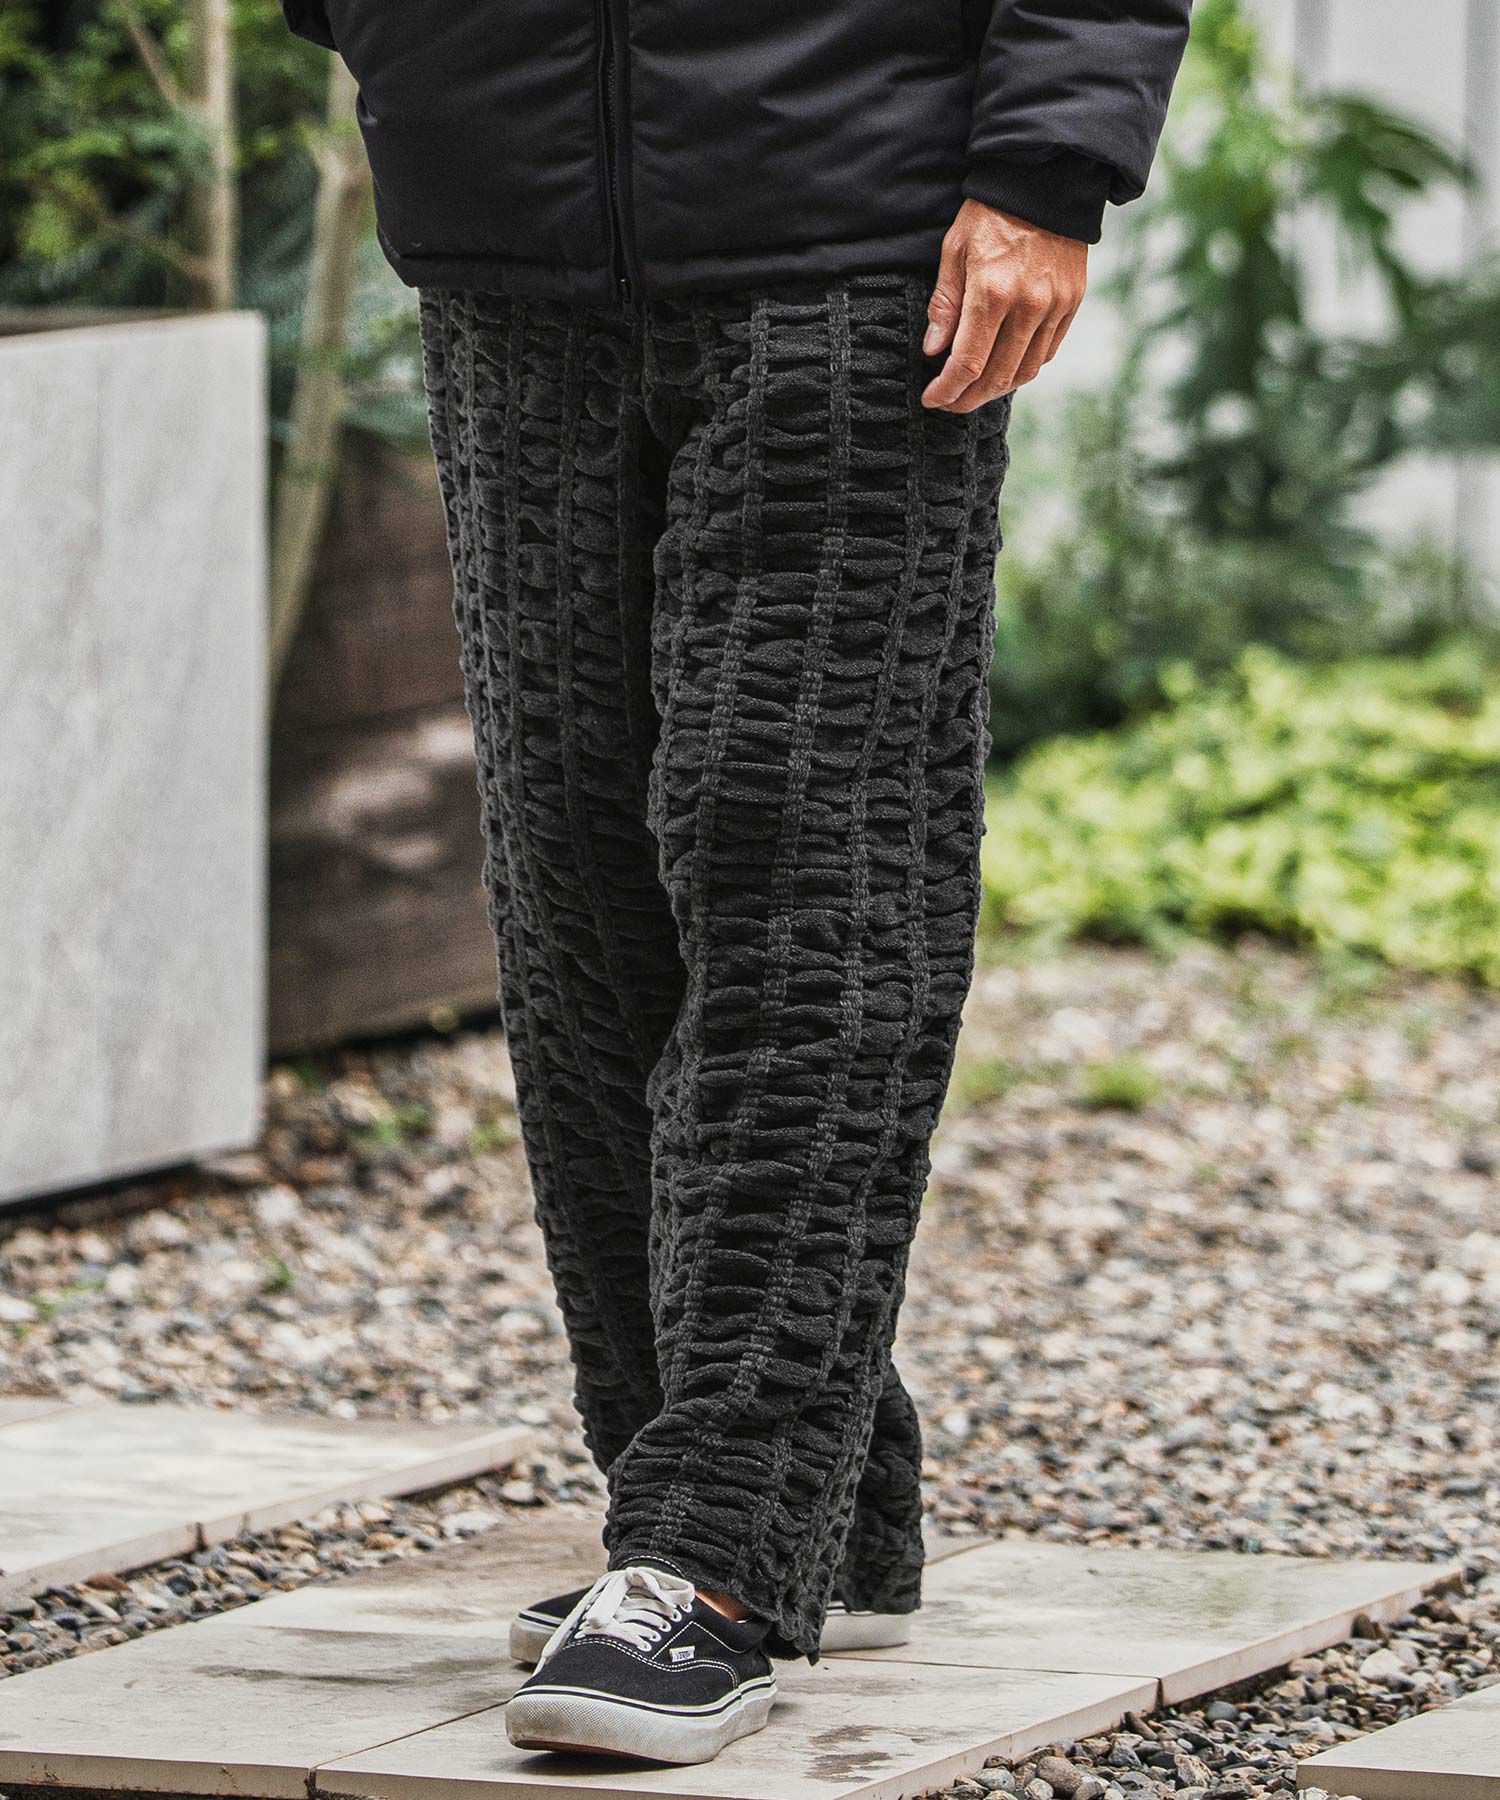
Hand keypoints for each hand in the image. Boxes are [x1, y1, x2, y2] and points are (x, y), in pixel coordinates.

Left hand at [922, 200, 1087, 412]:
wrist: (1047, 180)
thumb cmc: (992, 212)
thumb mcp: (955, 249)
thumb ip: (945, 304)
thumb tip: (934, 350)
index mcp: (992, 293)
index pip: (967, 363)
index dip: (948, 390)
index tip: (933, 399)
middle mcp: (1028, 306)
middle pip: (997, 376)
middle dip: (970, 397)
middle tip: (951, 402)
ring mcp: (1055, 306)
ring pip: (1026, 370)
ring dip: (998, 388)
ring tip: (976, 389)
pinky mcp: (1072, 302)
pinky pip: (1047, 351)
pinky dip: (1024, 366)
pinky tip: (1005, 365)